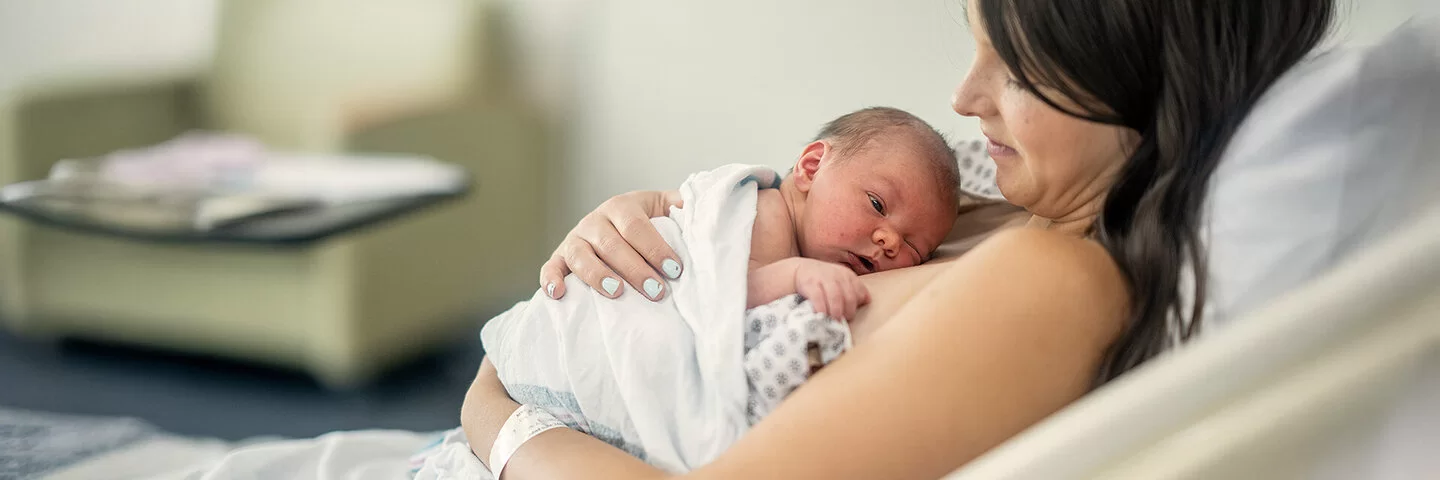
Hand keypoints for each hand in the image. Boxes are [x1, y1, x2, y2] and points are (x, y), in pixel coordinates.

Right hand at [540, 190, 684, 300]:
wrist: (611, 227)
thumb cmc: (645, 224)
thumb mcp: (663, 208)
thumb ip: (682, 208)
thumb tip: (707, 207)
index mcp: (621, 206)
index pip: (637, 226)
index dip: (656, 248)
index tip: (676, 270)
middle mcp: (594, 220)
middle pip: (612, 244)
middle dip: (636, 269)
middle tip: (657, 291)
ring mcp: (574, 239)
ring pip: (581, 256)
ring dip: (597, 275)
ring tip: (617, 292)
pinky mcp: (559, 258)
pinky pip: (550, 268)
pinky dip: (551, 280)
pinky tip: (558, 294)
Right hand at [793, 258, 869, 321]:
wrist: (798, 271)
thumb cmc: (822, 280)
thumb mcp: (839, 281)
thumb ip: (852, 289)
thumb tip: (867, 300)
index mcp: (847, 275)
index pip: (859, 290)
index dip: (857, 304)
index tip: (851, 314)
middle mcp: (837, 275)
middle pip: (849, 295)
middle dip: (848, 311)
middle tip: (843, 320)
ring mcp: (823, 278)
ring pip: (836, 296)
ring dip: (837, 311)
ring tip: (835, 321)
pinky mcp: (810, 283)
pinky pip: (818, 298)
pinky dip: (822, 309)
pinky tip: (822, 315)